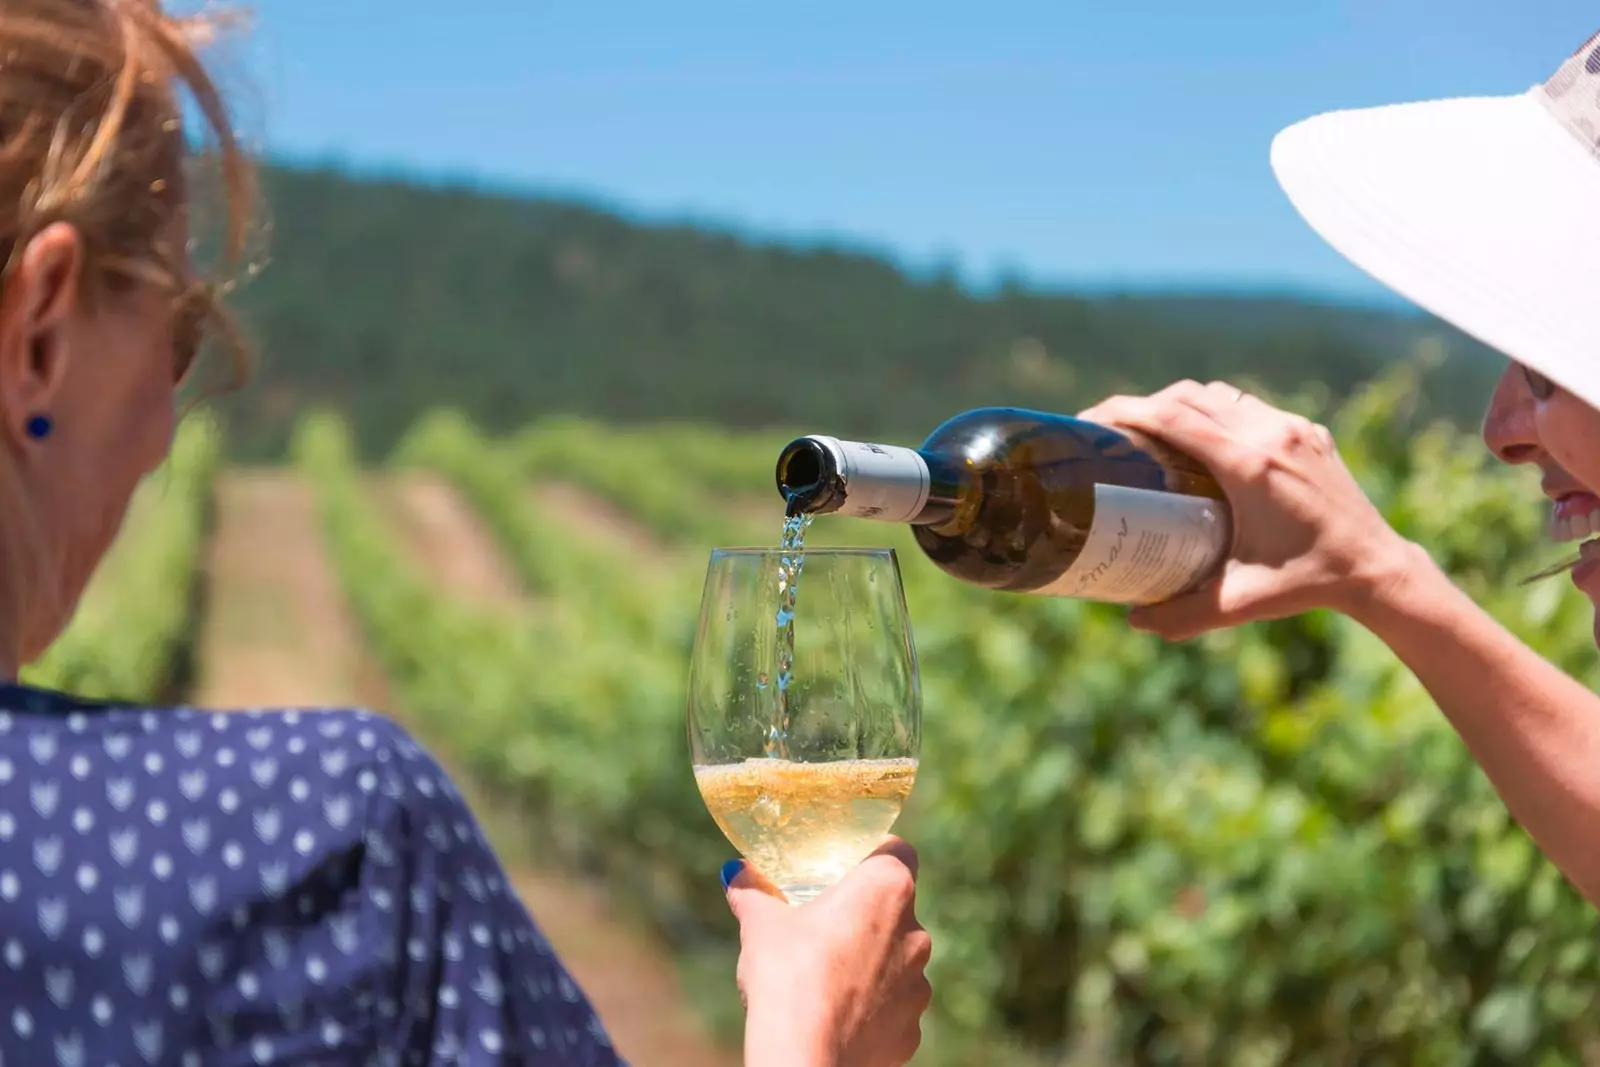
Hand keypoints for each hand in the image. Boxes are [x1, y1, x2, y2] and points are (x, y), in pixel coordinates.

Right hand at [725, 837, 932, 1066]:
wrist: (803, 1057)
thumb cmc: (787, 974)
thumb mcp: (760, 924)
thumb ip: (752, 892)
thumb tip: (736, 873)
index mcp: (887, 888)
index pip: (898, 852)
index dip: (875, 855)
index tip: (848, 867)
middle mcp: (915, 932)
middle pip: (897, 909)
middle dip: (867, 913)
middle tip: (827, 922)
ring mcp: (918, 985)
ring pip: (898, 960)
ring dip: (872, 962)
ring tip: (829, 974)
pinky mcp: (912, 1029)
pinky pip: (894, 1007)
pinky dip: (872, 1007)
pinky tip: (838, 1013)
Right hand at [1078, 379, 1414, 639]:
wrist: (1378, 568)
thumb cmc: (1309, 584)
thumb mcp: (1241, 602)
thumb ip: (1184, 614)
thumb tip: (1132, 621)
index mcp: (1249, 465)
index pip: (1172, 417)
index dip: (1124, 411)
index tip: (1091, 420)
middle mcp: (1270, 434)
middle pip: (1189, 396)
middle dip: (1142, 405)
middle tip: (1110, 429)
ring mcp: (1292, 428)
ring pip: (1220, 395)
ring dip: (1181, 404)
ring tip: (1151, 432)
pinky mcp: (1307, 431)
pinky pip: (1249, 406)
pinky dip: (1217, 412)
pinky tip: (1204, 440)